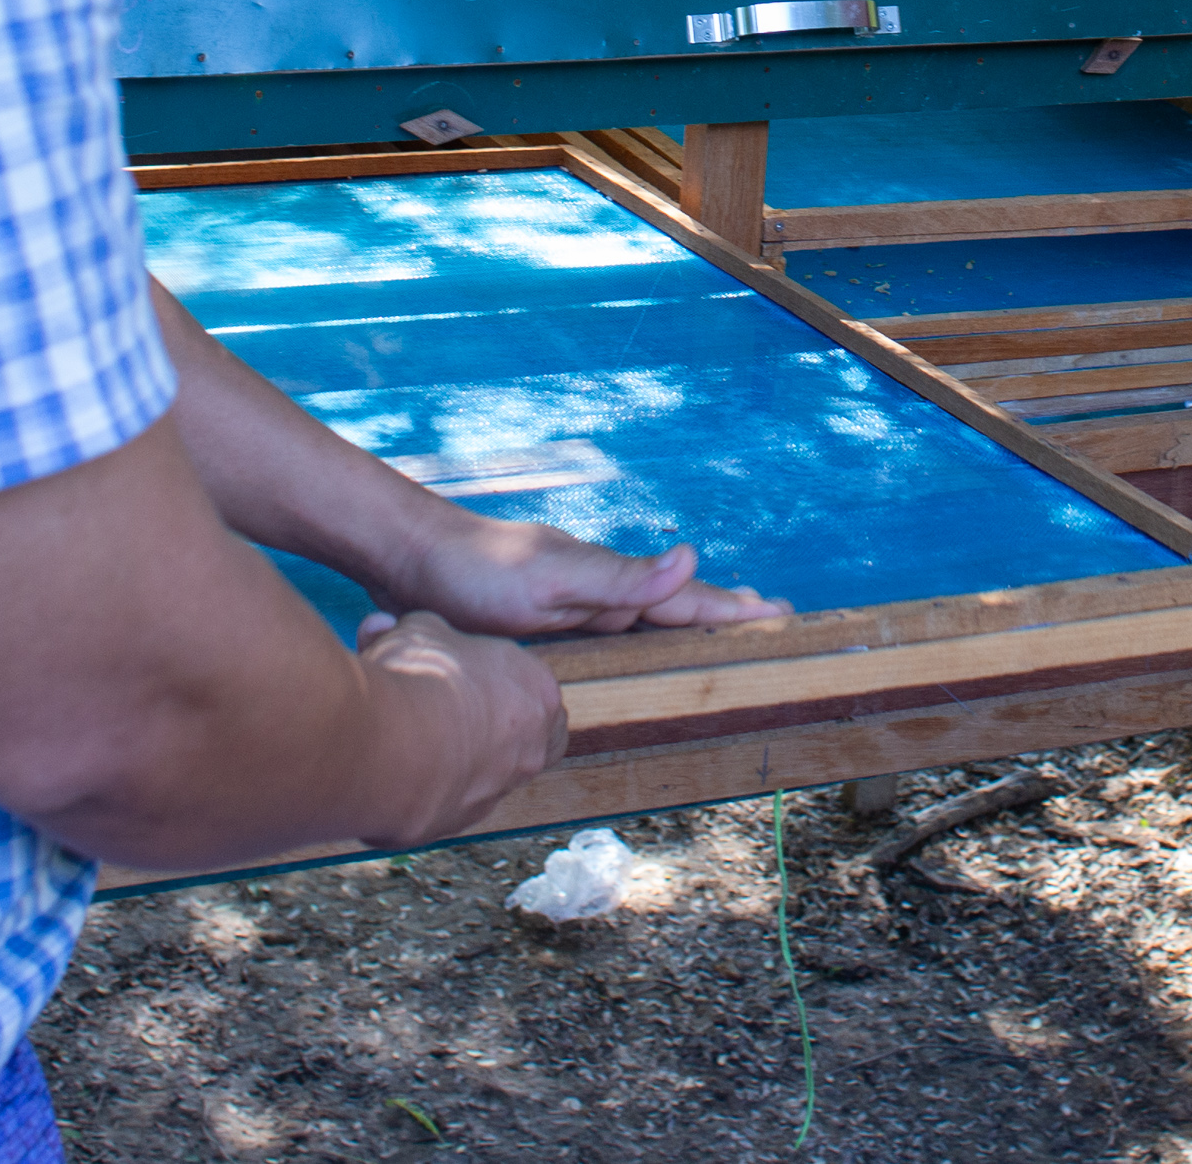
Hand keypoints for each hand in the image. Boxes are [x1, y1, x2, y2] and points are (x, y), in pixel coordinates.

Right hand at [347, 609, 567, 844]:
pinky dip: (427, 786)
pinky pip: (447, 800)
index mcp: (537, 691)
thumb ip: (414, 630)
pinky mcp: (458, 821)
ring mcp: (498, 789)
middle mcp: (530, 745)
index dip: (492, 679)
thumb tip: (385, 628)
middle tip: (446, 709)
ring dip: (455, 756)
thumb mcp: (421, 630)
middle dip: (491, 724)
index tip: (457, 672)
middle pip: (524, 735)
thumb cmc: (420, 681)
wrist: (396, 747)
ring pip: (485, 772)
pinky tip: (395, 767)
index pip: (531, 686)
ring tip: (409, 736)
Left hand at [384, 507, 790, 638]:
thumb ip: (621, 577)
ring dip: (686, 619)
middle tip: (771, 616)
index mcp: (609, 581)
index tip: (783, 615)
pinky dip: (639, 630)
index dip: (732, 610)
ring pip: (643, 616)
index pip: (686, 599)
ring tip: (723, 620)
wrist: (408, 556)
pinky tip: (633, 636)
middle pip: (674, 604)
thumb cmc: (474, 571)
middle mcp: (597, 589)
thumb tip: (694, 558)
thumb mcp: (550, 580)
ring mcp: (571, 600)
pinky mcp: (543, 615)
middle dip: (722, 612)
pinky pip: (609, 626)